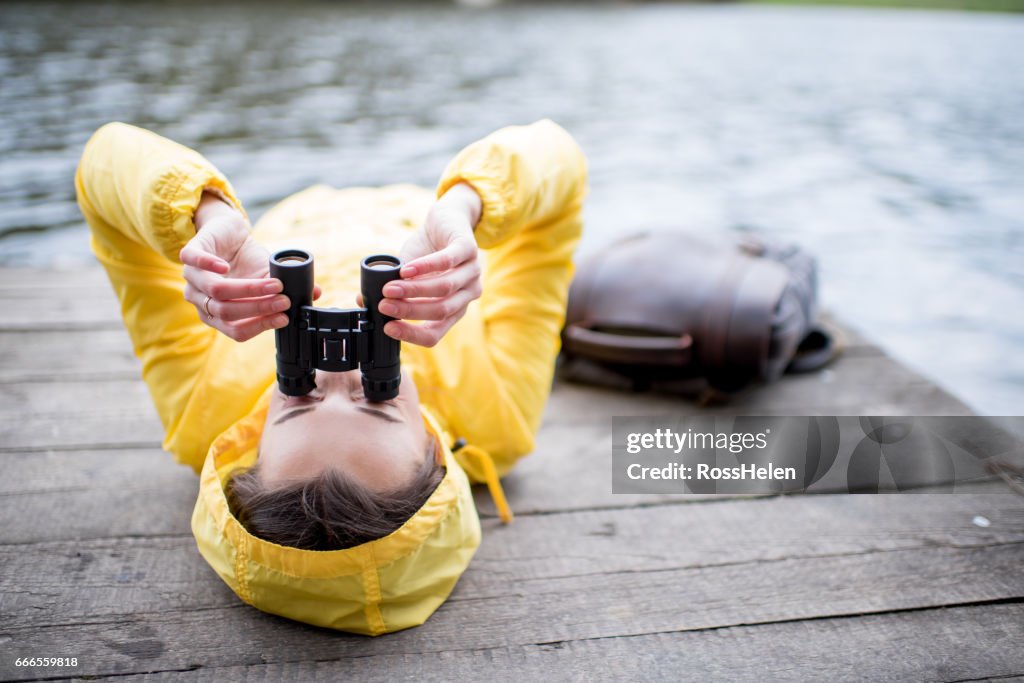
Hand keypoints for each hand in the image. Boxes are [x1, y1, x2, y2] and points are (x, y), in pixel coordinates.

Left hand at [179, 191, 320, 341]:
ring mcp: (193, 278)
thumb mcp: (268, 276)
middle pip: (227, 312)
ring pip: (216, 291)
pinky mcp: (189, 254)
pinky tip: (226, 268)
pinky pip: (194, 263)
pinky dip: (209, 266)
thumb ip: (286, 289)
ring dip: (248, 289)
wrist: (229, 231)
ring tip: (274, 284)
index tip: (284, 317)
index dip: (260, 326)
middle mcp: (202, 300)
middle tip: (284, 300)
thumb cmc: (247, 259)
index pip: (236, 330)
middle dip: (259, 307)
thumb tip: (317, 293)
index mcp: (218, 314)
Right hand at [377, 183, 482, 346]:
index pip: (435, 333)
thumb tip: (362, 302)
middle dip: (408, 310)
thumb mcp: (406, 275)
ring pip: (444, 288)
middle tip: (383, 305)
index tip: (386, 328)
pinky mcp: (469, 249)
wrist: (446, 218)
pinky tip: (406, 270)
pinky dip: (425, 267)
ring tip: (389, 288)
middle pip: (440, 311)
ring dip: (413, 290)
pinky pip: (447, 261)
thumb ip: (392, 289)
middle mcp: (466, 295)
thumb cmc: (425, 251)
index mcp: (454, 309)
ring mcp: (472, 273)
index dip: (411, 335)